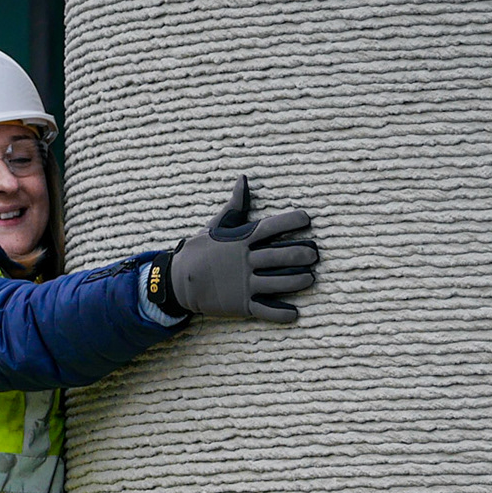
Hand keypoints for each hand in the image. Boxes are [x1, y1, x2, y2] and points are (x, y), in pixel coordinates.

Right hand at [152, 175, 318, 323]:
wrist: (177, 281)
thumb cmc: (199, 251)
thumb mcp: (215, 226)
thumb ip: (235, 205)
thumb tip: (243, 179)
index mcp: (240, 240)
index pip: (270, 227)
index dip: (291, 221)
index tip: (307, 219)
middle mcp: (244, 262)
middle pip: (280, 256)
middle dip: (301, 254)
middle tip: (314, 255)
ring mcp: (244, 284)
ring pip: (279, 283)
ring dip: (298, 281)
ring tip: (309, 278)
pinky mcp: (241, 305)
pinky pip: (266, 310)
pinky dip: (281, 313)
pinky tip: (294, 313)